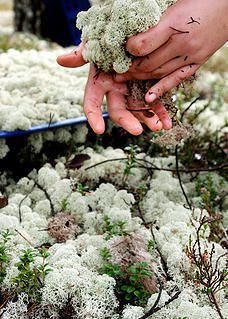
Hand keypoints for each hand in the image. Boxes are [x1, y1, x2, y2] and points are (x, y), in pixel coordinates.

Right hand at [57, 45, 171, 134]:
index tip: (98, 130)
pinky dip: (162, 113)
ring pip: (139, 109)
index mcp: (101, 82)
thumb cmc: (110, 34)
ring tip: (158, 127)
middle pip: (118, 110)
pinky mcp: (149, 86)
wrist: (133, 26)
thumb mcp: (96, 42)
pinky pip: (155, 102)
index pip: (92, 103)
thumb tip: (60, 60)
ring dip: (148, 120)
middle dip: (127, 121)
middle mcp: (116, 89)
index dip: (93, 116)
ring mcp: (133, 89)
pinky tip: (168, 123)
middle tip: (137, 131)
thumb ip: (81, 54)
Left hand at [114, 0, 227, 103]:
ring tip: (125, 78)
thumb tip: (132, 28)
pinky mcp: (197, 63)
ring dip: (139, 77)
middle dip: (129, 68)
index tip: (122, 48)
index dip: (128, 49)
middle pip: (148, 63)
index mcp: (175, 23)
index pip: (142, 44)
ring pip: (158, 73)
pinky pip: (176, 79)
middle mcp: (182, 43)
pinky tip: (148, 98)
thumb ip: (155, 18)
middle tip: (117, 70)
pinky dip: (161, 89)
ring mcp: (191, 56)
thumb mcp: (174, 2)